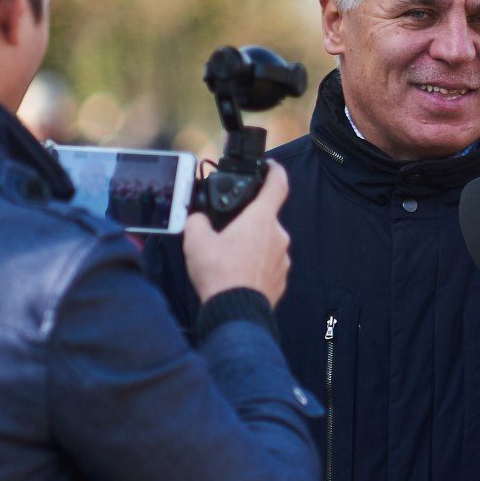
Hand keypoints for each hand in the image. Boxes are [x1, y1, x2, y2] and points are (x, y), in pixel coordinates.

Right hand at [183, 161, 290, 307]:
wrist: (235, 313)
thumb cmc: (219, 275)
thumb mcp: (196, 241)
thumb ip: (197, 221)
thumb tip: (198, 218)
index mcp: (260, 220)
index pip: (277, 185)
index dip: (275, 171)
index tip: (270, 167)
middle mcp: (277, 236)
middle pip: (266, 218)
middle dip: (248, 221)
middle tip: (228, 230)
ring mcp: (282, 258)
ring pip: (267, 242)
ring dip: (251, 245)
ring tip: (228, 258)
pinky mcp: (281, 278)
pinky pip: (269, 264)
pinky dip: (255, 265)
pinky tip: (237, 274)